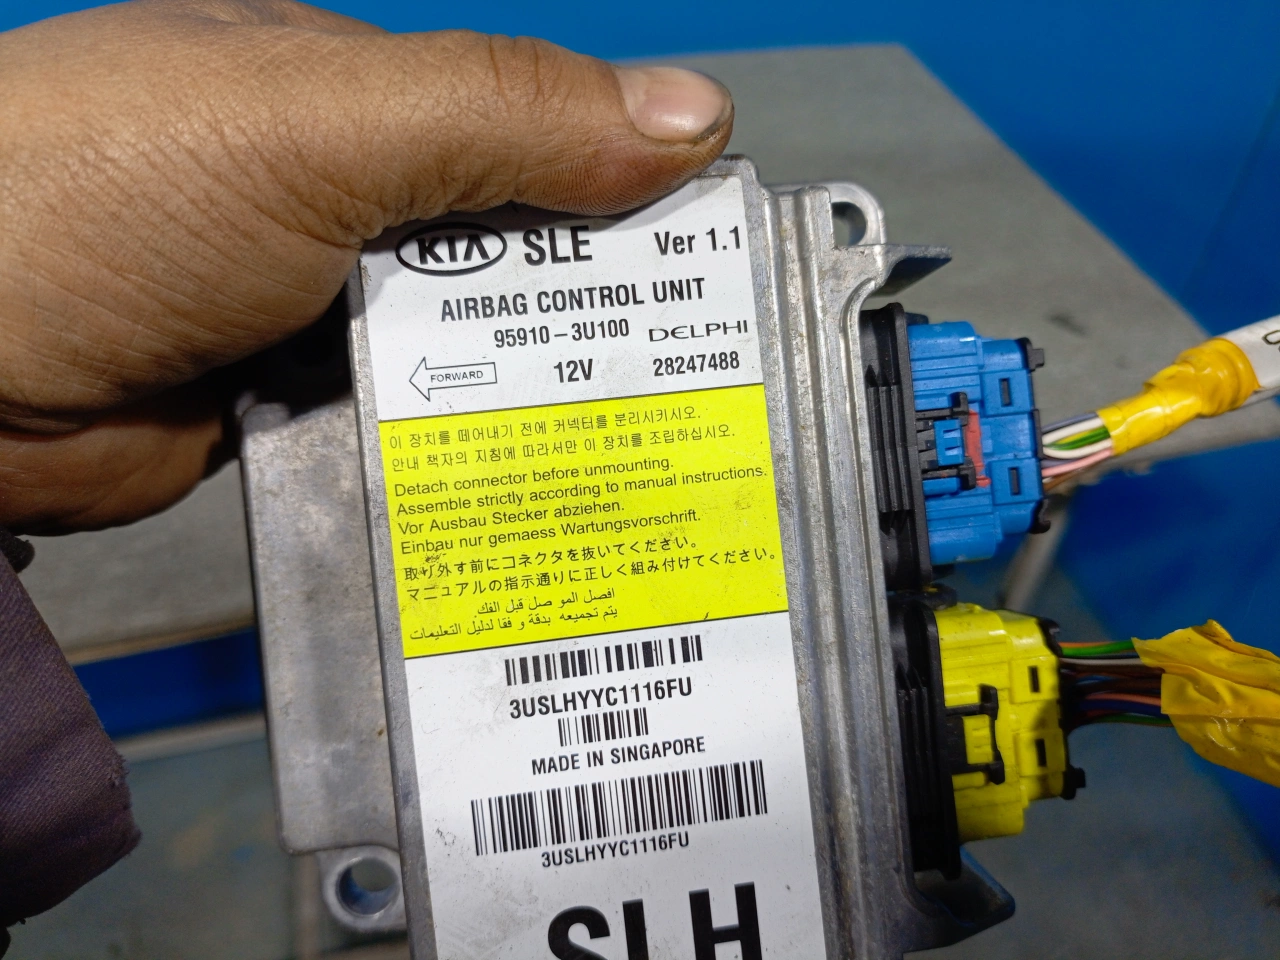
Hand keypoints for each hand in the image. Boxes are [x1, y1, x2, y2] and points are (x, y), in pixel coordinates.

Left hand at [0, 0, 731, 532]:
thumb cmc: (108, 194)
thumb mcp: (324, 117)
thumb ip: (505, 113)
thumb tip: (695, 116)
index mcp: (354, 97)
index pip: (531, 131)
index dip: (628, 186)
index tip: (717, 261)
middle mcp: (339, 198)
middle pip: (506, 253)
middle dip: (590, 310)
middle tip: (699, 381)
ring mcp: (312, 309)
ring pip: (461, 352)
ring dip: (524, 392)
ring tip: (636, 445)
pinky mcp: (289, 409)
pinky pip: (403, 429)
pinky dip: (454, 450)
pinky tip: (522, 479)